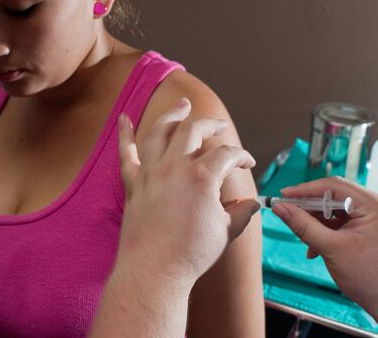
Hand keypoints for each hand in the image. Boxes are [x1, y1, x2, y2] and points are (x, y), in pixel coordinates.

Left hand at [115, 98, 259, 287]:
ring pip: (160, 133)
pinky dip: (124, 135)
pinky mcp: (133, 185)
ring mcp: (151, 174)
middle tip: (219, 124)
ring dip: (172, 116)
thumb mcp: (226, 232)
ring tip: (182, 106)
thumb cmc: (191, 254)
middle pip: (193, 131)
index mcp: (202, 176)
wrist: (154, 272)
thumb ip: (241, 213)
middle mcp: (175, 167)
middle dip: (210, 124)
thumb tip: (254, 204)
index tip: (248, 164)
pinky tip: (123, 118)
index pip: (227, 155)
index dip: (241, 157)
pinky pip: (126, 154)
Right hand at [271, 177, 377, 315]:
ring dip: (318, 224)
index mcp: (374, 206)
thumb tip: (281, 209)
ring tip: (308, 242)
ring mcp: (376, 218)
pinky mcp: (372, 229)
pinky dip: (328, 232)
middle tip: (290, 216)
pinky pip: (344, 222)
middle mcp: (377, 207)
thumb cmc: (372, 278)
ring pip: (337, 211)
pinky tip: (317, 248)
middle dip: (311, 209)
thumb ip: (303, 226)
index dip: (305, 190)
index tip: (284, 196)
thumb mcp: (331, 249)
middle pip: (334, 197)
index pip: (333, 186)